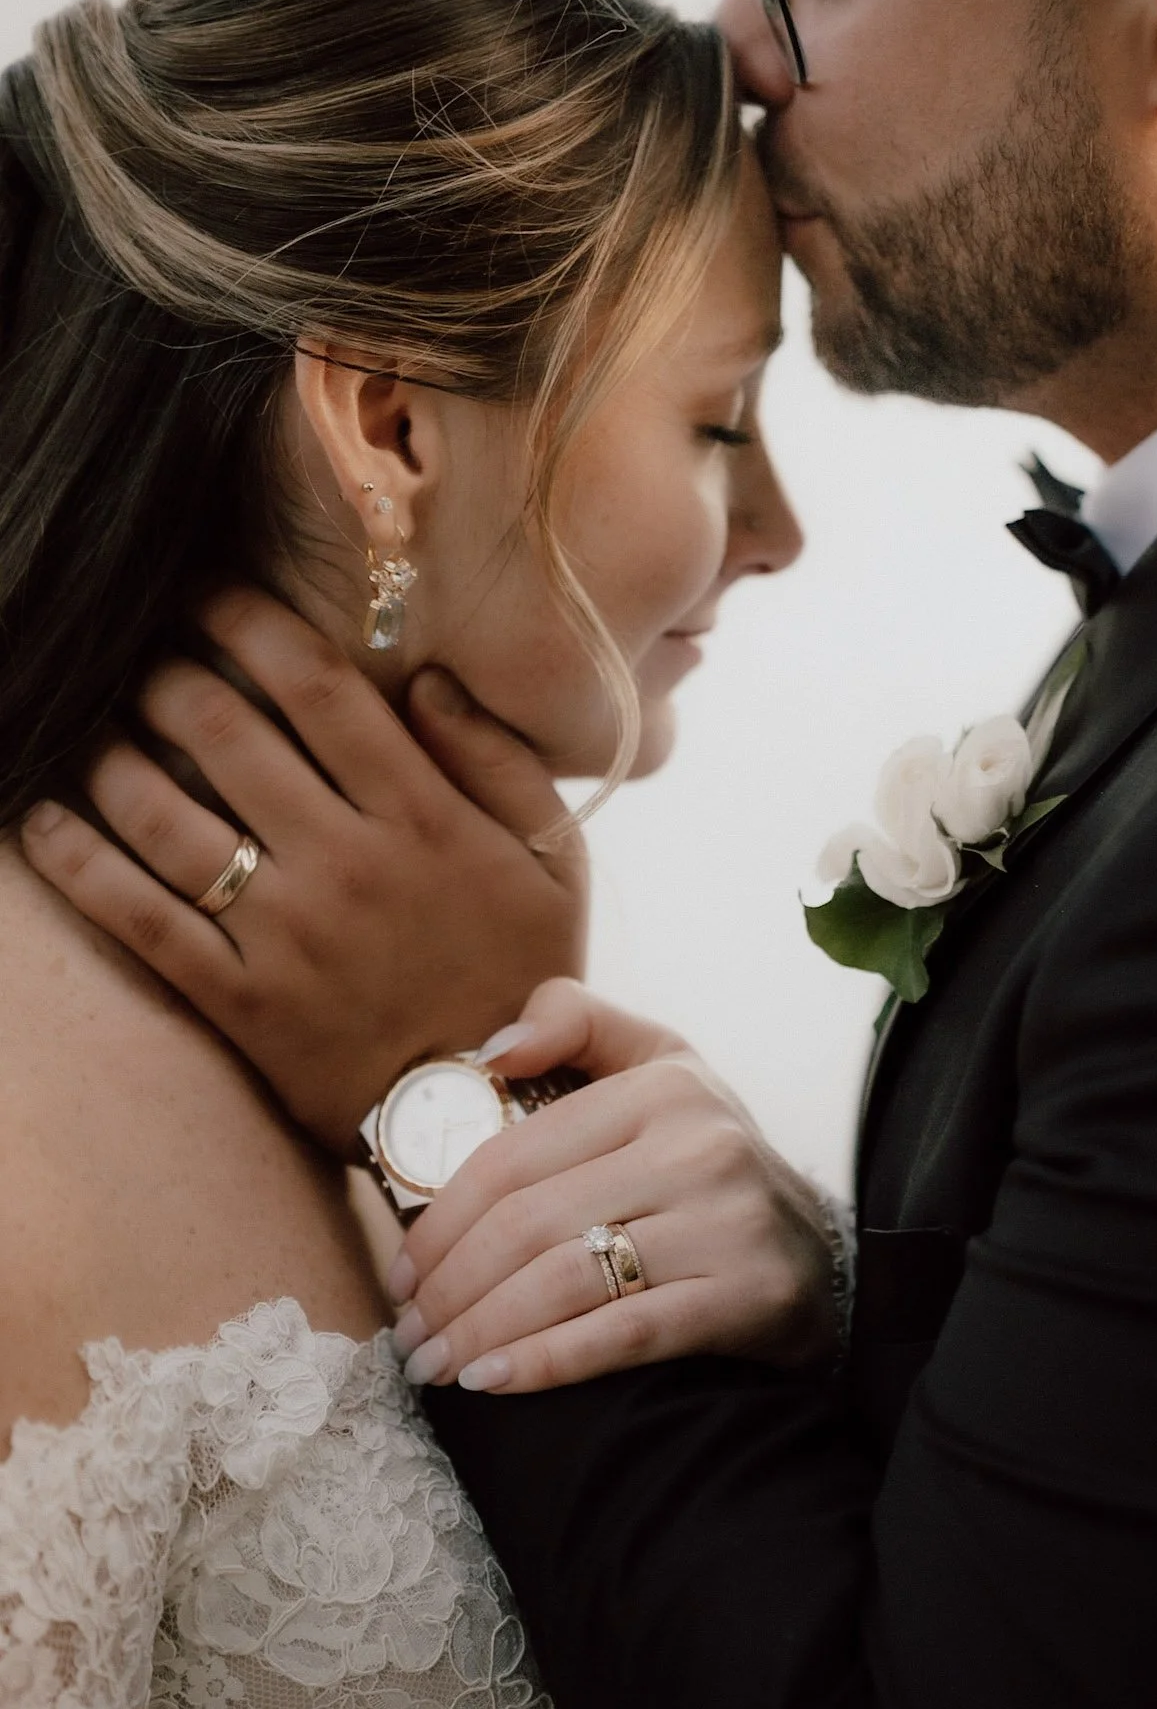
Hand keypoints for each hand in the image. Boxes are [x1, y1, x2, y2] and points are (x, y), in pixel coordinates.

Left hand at [21, 588, 587, 1154]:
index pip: (320, 691)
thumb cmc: (526, 972)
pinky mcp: (241, 1002)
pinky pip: (141, 921)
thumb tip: (428, 679)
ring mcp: (287, 936)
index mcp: (423, 818)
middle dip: (167, 674)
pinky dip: (80, 863)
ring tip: (89, 720)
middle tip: (142, 650)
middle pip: (227, 737)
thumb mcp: (553, 861)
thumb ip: (500, 761)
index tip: (209, 591)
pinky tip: (42, 818)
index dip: (251, 624)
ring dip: (111, 754)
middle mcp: (347, 863)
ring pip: (167, 820)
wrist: (490, 1116)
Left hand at [389, 979, 843, 1393]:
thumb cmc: (708, 1162)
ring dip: (479, 1333)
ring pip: (563, 1283)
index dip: (441, 1219)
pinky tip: (493, 1383)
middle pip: (528, 1225)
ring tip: (433, 1365)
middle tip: (409, 1332)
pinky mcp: (745, 1296)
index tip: (402, 1271)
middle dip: (449, 1288)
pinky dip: (545, 1364)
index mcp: (661, 1085)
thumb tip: (492, 1051)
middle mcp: (696, 1146)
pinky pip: (621, 1335)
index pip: (514, 1157)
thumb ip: (577, 1025)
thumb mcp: (660, 1067)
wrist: (823, 1254)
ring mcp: (724, 1223)